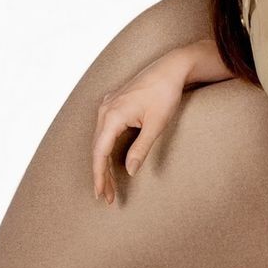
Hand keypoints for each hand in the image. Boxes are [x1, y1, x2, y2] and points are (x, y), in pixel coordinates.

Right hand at [91, 51, 191, 202]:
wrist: (170, 69)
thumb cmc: (165, 95)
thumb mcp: (156, 125)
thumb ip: (141, 149)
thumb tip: (129, 171)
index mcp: (113, 115)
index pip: (99, 152)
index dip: (100, 175)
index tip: (101, 194)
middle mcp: (104, 110)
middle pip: (97, 149)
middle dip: (101, 175)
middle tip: (106, 198)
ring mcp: (107, 106)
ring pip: (99, 141)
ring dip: (103, 164)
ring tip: (109, 186)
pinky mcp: (113, 105)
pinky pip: (104, 132)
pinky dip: (106, 150)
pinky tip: (110, 163)